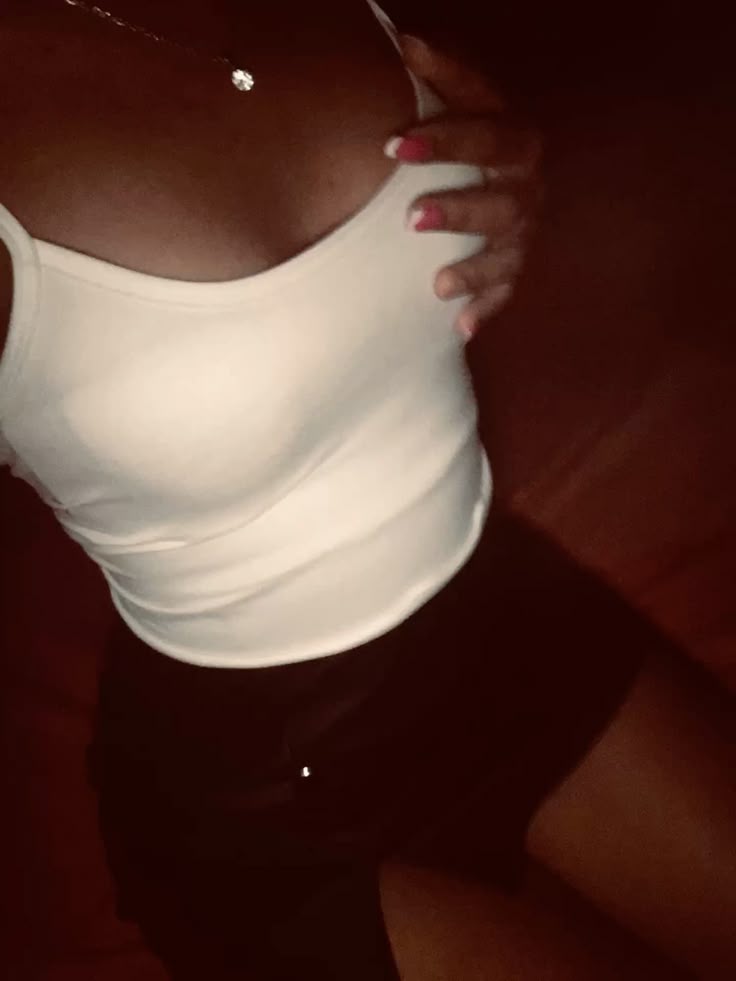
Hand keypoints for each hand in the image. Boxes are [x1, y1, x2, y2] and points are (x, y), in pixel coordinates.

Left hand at [385, 34, 543, 340]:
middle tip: (412, 218)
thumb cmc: (474, 139)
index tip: (392, 144)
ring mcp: (525, 228)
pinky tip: (459, 328)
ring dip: (474, 269)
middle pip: (501, 198)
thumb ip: (440, 77)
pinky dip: (485, 310)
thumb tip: (400, 40)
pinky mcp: (518, 264)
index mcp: (515, 137)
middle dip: (460, 209)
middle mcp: (527, 184)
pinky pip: (507, 292)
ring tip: (438, 285)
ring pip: (507, 252)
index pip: (485, 131)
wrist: (511, 174)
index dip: (443, 138)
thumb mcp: (464, 105)